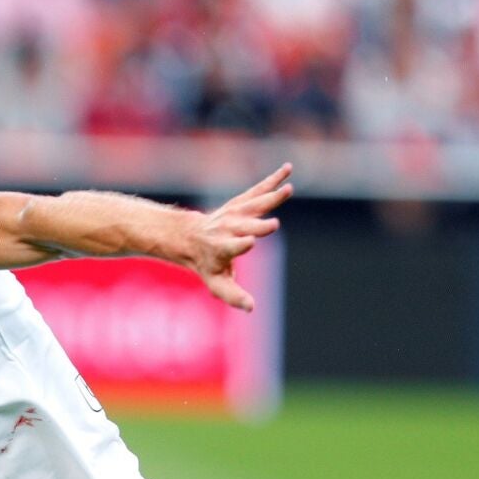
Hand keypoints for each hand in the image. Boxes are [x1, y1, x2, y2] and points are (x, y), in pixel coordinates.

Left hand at [189, 163, 292, 311]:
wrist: (190, 238)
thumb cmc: (207, 265)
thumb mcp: (216, 284)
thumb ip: (233, 296)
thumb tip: (251, 309)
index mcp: (221, 249)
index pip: (232, 247)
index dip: (240, 244)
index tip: (250, 242)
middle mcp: (227, 229)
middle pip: (246, 227)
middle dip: (258, 226)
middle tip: (274, 225)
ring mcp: (234, 214)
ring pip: (255, 205)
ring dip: (271, 198)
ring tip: (288, 189)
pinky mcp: (241, 203)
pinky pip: (258, 190)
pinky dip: (273, 180)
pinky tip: (288, 169)